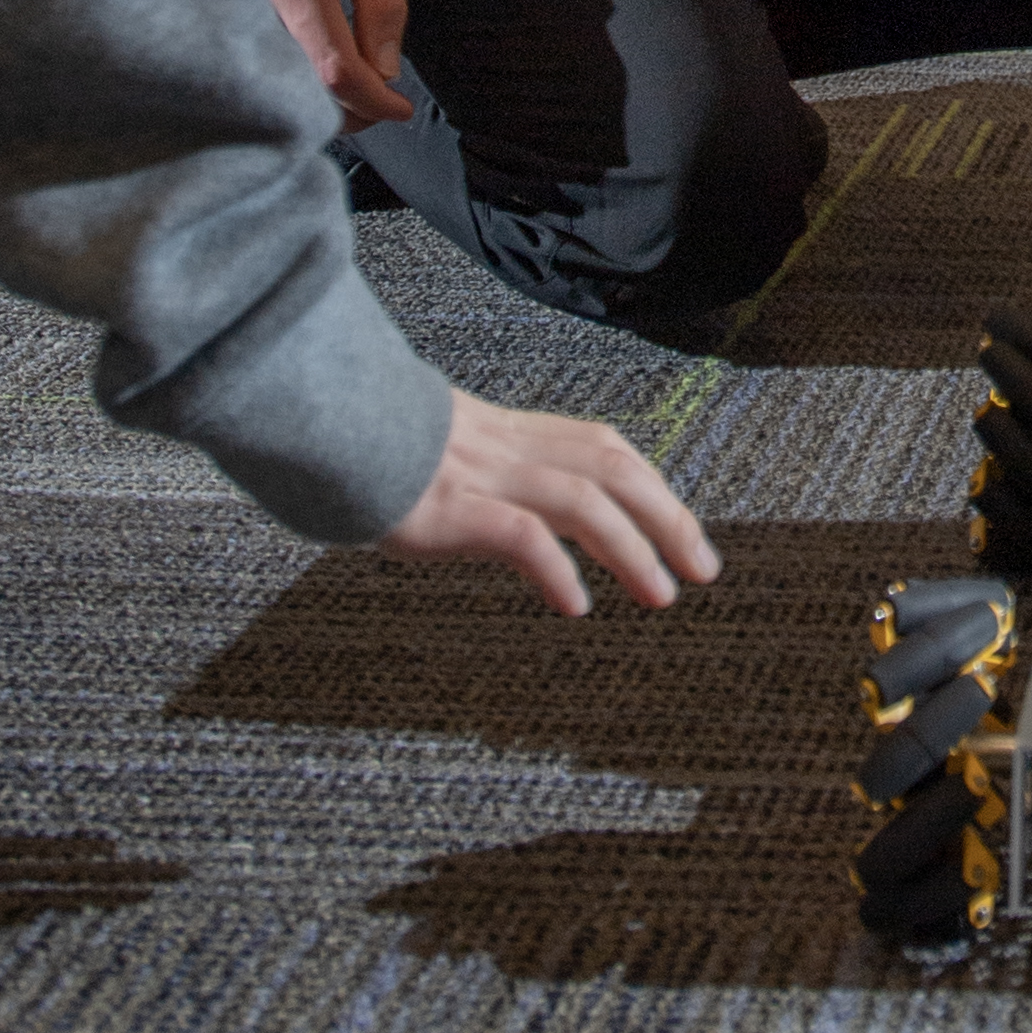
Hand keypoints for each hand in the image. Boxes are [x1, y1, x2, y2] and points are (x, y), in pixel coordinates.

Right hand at [269, 0, 413, 127]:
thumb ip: (381, 0)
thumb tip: (387, 69)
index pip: (336, 69)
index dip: (373, 100)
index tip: (403, 109)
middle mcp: (276, 16)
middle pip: (315, 92)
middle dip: (359, 110)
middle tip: (396, 105)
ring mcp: (267, 26)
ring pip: (304, 90)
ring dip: (345, 102)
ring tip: (381, 92)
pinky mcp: (269, 31)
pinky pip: (298, 75)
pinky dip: (329, 88)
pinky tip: (356, 77)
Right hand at [378, 388, 718, 615]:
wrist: (327, 429)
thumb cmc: (388, 451)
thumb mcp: (460, 453)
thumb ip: (505, 471)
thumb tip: (543, 513)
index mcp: (519, 434)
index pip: (609, 450)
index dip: (655, 489)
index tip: (687, 533)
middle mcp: (513, 450)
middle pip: (613, 470)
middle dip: (668, 518)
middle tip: (704, 570)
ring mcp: (484, 477)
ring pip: (581, 501)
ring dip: (630, 548)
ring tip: (660, 595)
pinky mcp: (452, 508)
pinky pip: (519, 533)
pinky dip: (555, 566)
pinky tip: (574, 603)